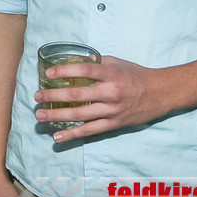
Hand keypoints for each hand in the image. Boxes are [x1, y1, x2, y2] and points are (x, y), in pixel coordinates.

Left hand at [34, 55, 167, 141]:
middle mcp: (111, 92)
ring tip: (40, 115)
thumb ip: (96, 62)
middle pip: (77, 95)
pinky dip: (73, 135)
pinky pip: (90, 131)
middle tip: (37, 97)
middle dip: (54, 96)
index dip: (65, 71)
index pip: (85, 70)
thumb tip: (74, 60)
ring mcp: (112, 111)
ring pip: (80, 115)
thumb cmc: (136, 75)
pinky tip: (58, 136)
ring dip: (57, 116)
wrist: (159, 94)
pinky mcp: (113, 124)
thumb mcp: (117, 62)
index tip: (49, 73)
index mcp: (111, 74)